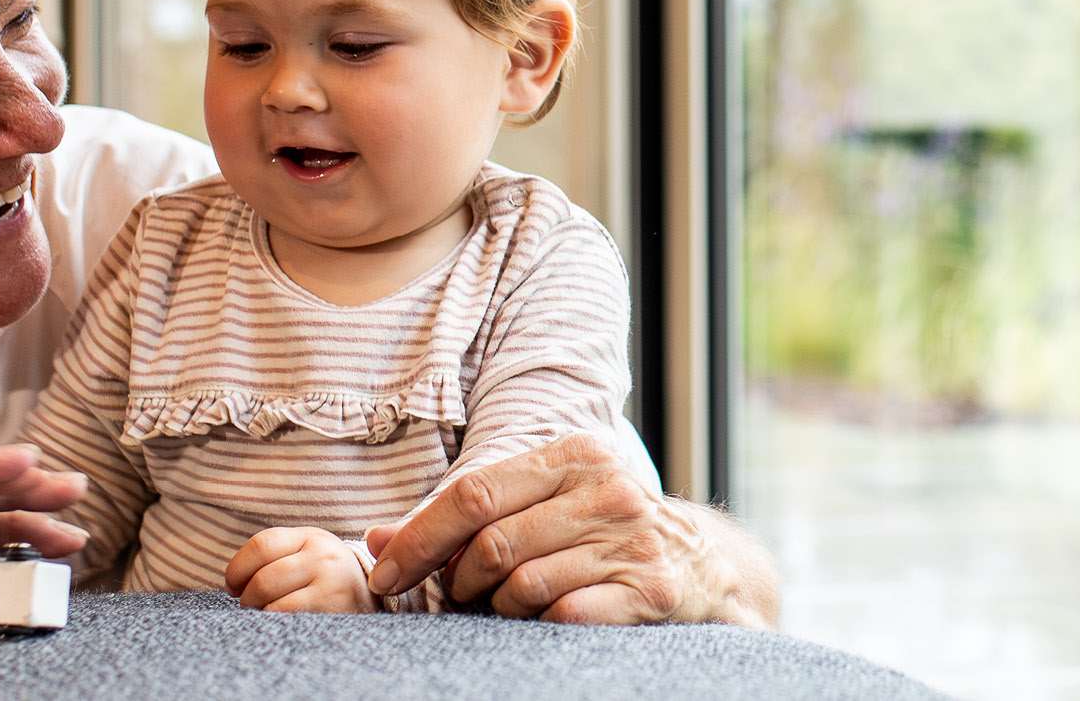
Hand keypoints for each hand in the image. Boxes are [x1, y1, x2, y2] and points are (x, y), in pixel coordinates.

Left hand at [224, 527, 375, 613]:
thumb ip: (274, 556)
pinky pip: (286, 617)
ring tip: (265, 614)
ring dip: (259, 612)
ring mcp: (331, 582)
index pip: (261, 545)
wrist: (373, 601)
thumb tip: (232, 582)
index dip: (237, 568)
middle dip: (247, 597)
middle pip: (263, 577)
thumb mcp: (307, 555)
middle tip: (249, 605)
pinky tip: (280, 624)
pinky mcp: (333, 609)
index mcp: (310, 537)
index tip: (232, 585)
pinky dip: (274, 622)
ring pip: (271, 599)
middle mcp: (323, 555)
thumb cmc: (326, 579)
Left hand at [363, 435, 780, 626]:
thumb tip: (375, 537)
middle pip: (492, 542)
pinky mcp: (650, 591)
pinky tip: (542, 618)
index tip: (384, 572)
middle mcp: (608, 490)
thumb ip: (465, 515)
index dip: (419, 537)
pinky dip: (537, 624)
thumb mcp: (542, 503)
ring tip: (502, 606)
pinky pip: (563, 615)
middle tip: (451, 597)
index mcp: (574, 455)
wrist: (705, 567)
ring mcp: (633, 540)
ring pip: (522, 585)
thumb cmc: (601, 531)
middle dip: (455, 580)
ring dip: (495, 607)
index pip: (474, 493)